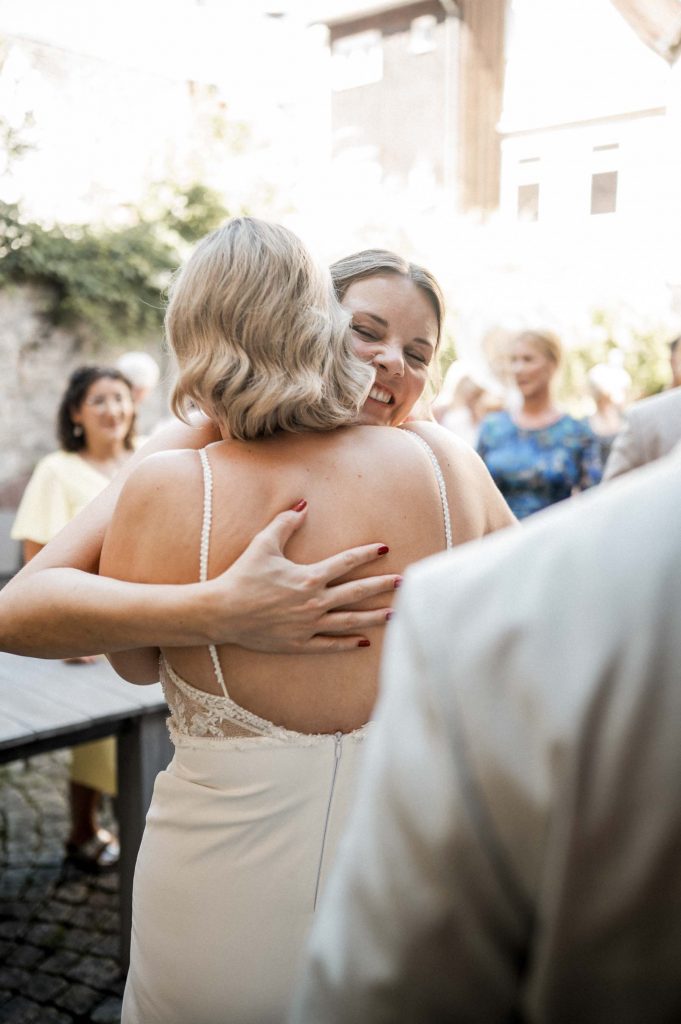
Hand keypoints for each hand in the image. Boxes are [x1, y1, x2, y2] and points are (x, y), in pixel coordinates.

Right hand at [202, 503, 399, 652]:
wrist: (222, 612)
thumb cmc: (242, 576)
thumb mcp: (263, 544)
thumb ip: (286, 523)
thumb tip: (303, 503)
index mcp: (309, 577)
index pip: (345, 562)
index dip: (366, 554)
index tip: (384, 548)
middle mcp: (314, 602)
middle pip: (356, 592)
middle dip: (381, 586)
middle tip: (402, 582)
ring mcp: (309, 625)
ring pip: (349, 621)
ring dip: (373, 617)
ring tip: (394, 613)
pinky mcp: (299, 643)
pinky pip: (330, 644)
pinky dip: (347, 644)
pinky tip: (363, 642)